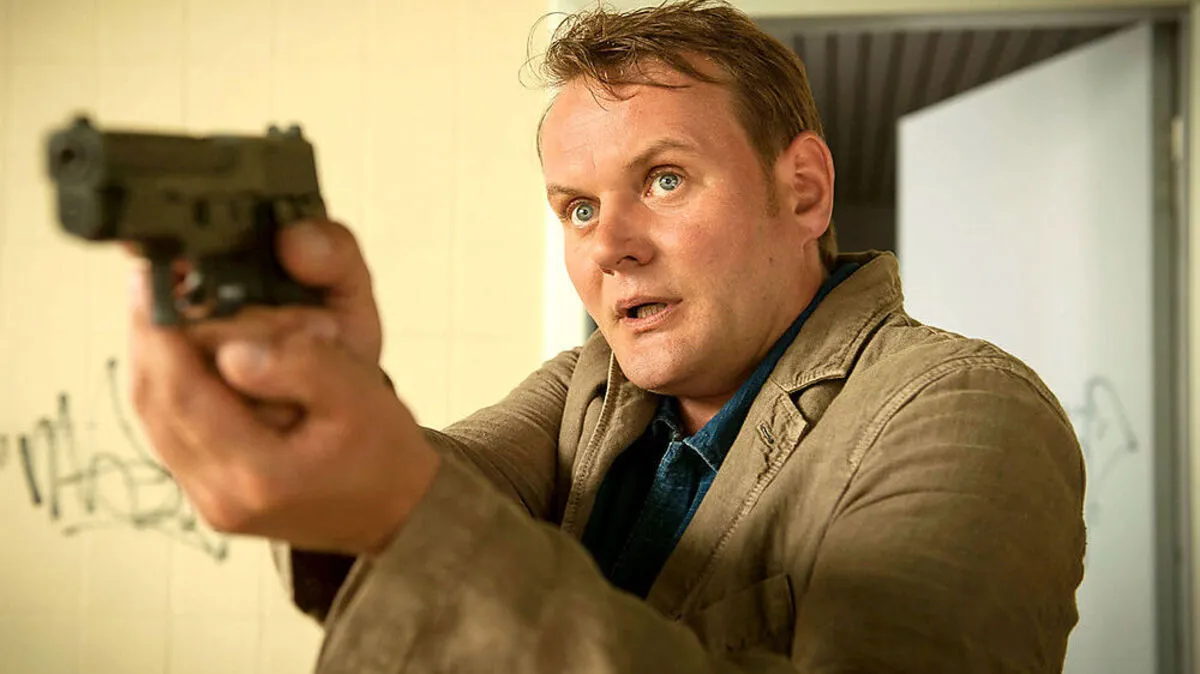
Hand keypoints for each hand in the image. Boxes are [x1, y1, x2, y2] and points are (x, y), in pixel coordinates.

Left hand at [127, 220, 439, 554]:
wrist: (397, 512)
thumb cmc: (384, 452)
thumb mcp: (362, 396)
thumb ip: (303, 366)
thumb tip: (233, 348)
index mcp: (260, 475)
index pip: (182, 392)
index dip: (163, 329)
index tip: (160, 276)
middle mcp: (221, 495)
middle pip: (154, 401)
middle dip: (150, 333)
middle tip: (153, 278)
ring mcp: (209, 499)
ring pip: (154, 414)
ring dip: (155, 355)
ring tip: (163, 303)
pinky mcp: (208, 491)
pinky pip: (170, 427)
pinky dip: (170, 381)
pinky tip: (182, 347)